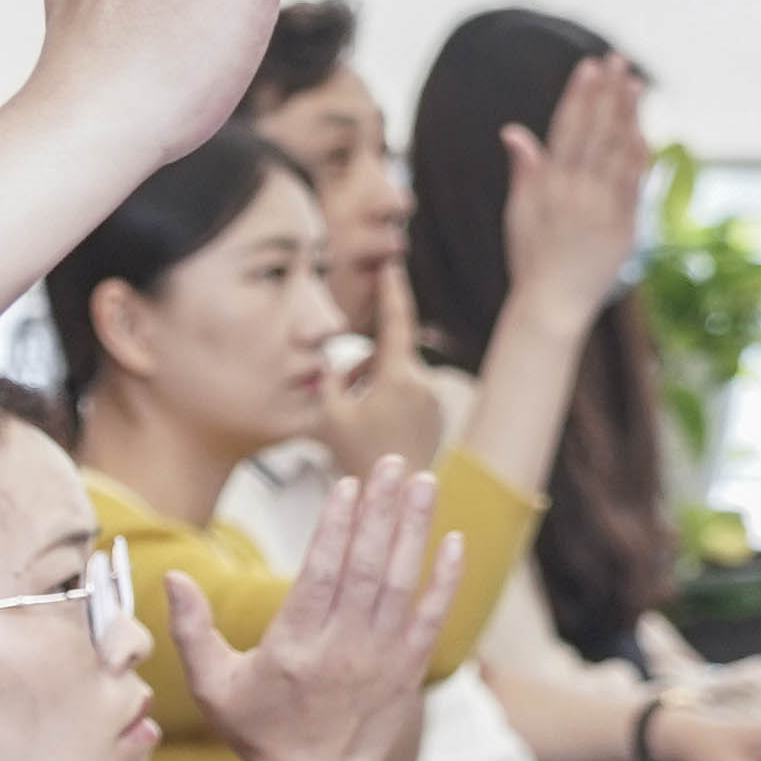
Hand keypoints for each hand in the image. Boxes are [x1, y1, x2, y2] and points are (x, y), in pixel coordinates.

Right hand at [176, 458, 461, 760]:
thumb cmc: (258, 732)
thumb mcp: (212, 685)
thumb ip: (191, 630)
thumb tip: (174, 577)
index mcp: (294, 649)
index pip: (321, 575)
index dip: (336, 528)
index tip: (348, 486)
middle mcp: (343, 650)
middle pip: (367, 569)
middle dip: (381, 512)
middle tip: (393, 464)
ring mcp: (381, 660)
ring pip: (401, 584)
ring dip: (414, 529)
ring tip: (422, 482)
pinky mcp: (409, 670)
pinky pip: (432, 617)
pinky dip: (444, 580)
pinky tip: (453, 541)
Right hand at [316, 261, 442, 478]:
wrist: (395, 497)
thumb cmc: (360, 458)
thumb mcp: (329, 414)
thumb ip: (326, 377)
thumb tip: (325, 358)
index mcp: (399, 377)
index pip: (396, 321)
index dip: (392, 290)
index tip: (391, 263)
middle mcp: (423, 382)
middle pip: (387, 353)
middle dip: (360, 367)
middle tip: (339, 394)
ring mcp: (433, 398)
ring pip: (396, 372)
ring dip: (372, 384)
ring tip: (354, 419)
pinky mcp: (436, 412)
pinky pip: (408, 390)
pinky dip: (387, 398)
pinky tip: (373, 427)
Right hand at [499, 52, 651, 330]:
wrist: (551, 304)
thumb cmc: (530, 258)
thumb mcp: (518, 212)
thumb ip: (524, 170)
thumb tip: (513, 131)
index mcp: (548, 186)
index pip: (566, 129)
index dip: (578, 96)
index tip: (587, 67)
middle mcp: (576, 192)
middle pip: (595, 132)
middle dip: (606, 93)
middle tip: (616, 60)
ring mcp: (603, 208)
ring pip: (618, 151)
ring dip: (628, 114)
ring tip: (635, 82)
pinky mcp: (624, 226)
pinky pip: (635, 182)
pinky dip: (641, 154)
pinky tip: (645, 128)